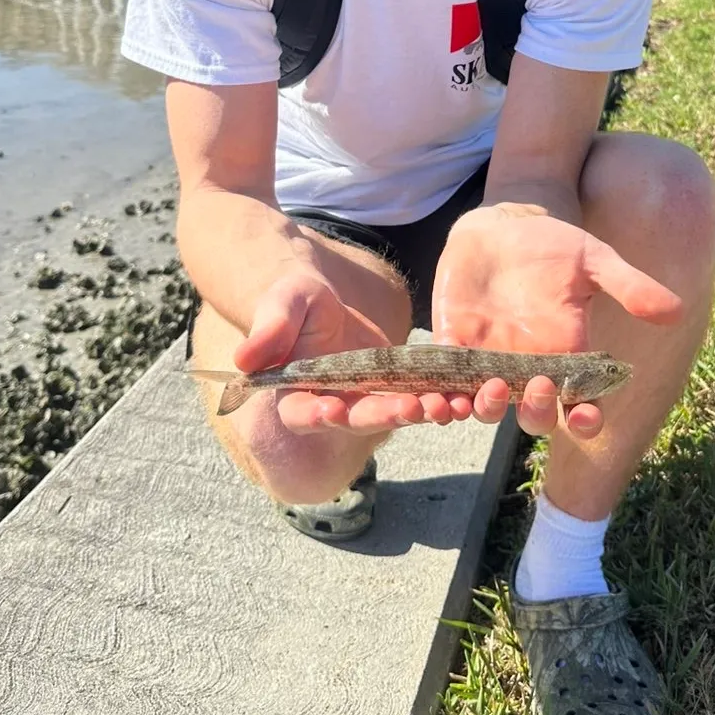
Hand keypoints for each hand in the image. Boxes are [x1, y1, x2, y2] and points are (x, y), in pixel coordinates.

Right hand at [236, 273, 475, 434]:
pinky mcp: (397, 388)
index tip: (334, 409)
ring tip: (454, 405)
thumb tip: (242, 360)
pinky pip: (422, 396)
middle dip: (389, 415)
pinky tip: (471, 394)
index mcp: (296, 394)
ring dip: (426, 412)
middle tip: (418, 408)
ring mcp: (368, 400)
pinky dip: (446, 397)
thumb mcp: (282, 304)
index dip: (318, 414)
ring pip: (397, 413)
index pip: (303, 413)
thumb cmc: (293, 296)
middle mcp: (333, 406)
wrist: (321, 295)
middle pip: (359, 419)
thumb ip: (269, 330)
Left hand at [431, 206, 681, 438]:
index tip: (587, 416)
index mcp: (567, 356)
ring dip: (485, 410)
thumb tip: (675, 312)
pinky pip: (445, 383)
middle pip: (533, 414)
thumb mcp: (595, 260)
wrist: (505, 223)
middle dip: (536, 412)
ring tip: (488, 393)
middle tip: (539, 387)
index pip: (579, 405)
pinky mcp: (453, 344)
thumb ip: (629, 286)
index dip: (585, 420)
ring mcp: (489, 360)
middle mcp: (528, 368)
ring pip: (485, 407)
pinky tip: (438, 400)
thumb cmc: (555, 244)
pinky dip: (441, 398)